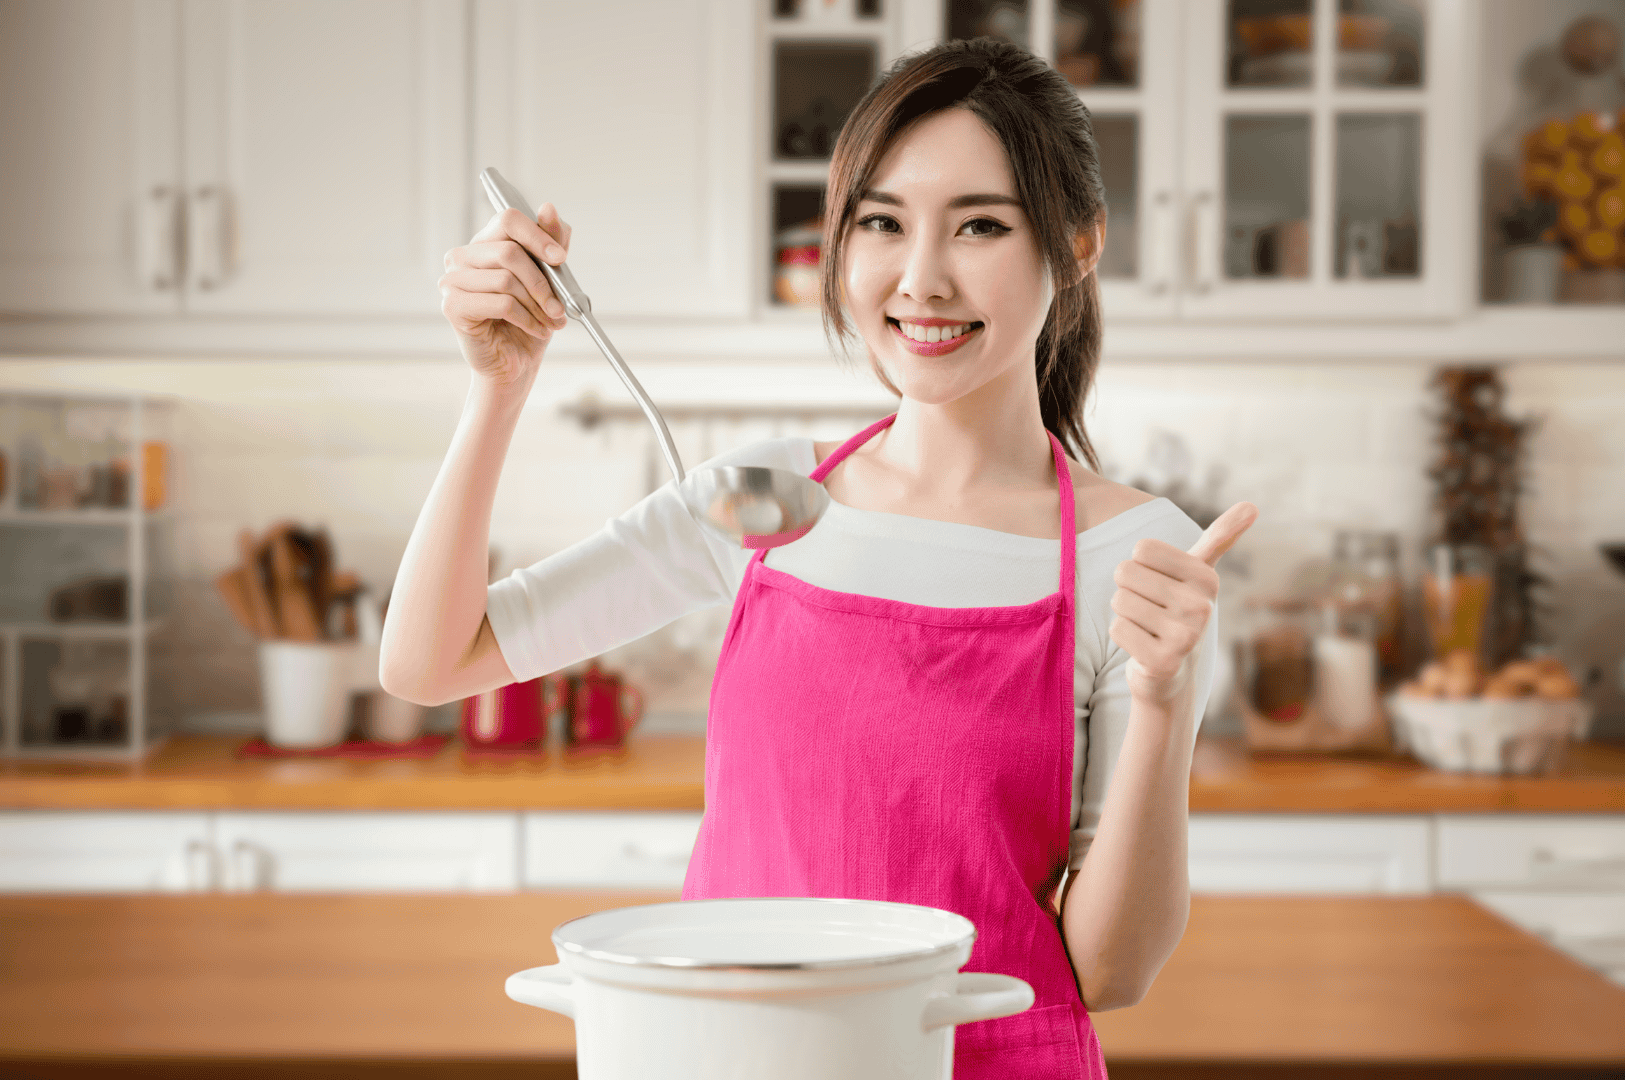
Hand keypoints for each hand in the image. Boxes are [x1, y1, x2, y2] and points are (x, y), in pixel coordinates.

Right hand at [439, 204, 573, 386]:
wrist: (514, 365)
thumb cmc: (529, 321)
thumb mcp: (550, 281)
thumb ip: (551, 246)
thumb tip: (548, 209)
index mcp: (485, 243)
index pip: (508, 219)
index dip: (538, 235)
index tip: (561, 258)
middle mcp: (462, 257)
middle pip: (510, 251)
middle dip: (543, 282)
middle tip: (560, 307)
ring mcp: (452, 280)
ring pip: (507, 279)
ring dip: (538, 305)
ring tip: (551, 322)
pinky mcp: (452, 306)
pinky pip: (501, 303)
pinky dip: (527, 319)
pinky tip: (537, 330)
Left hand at [1109, 502, 1258, 705]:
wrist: (1171, 670)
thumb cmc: (1178, 610)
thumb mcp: (1198, 573)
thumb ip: (1220, 538)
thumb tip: (1252, 505)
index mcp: (1206, 578)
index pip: (1142, 549)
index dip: (1140, 566)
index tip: (1159, 584)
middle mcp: (1201, 606)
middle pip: (1126, 572)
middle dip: (1128, 590)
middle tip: (1149, 608)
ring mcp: (1184, 636)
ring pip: (1119, 600)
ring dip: (1125, 613)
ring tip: (1147, 626)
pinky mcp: (1163, 661)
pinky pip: (1117, 628)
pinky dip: (1122, 636)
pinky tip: (1141, 645)